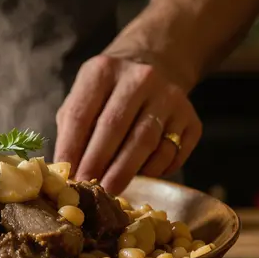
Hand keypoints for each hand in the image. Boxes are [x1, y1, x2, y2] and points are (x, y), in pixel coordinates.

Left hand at [55, 54, 201, 194]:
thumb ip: (73, 129)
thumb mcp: (85, 97)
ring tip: (111, 190)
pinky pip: (171, 153)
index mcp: (103, 71)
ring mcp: (170, 97)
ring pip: (146, 142)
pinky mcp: (191, 118)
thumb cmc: (109, 94)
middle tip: (90, 188)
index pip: (81, 114)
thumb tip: (67, 171)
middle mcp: (140, 78)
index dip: (72, 148)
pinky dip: (154, 171)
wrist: (156, 67)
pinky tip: (140, 177)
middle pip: (114, 127)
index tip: (69, 175)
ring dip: (125, 172)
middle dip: (99, 163)